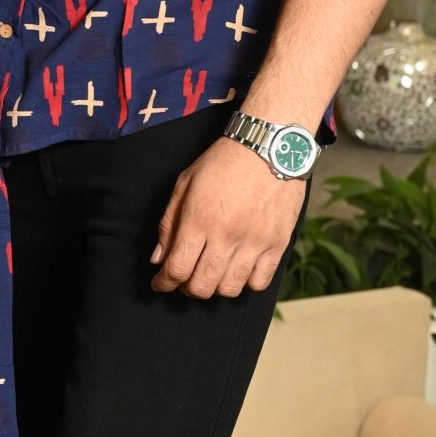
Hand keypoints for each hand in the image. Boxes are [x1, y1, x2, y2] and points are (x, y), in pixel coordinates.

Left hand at [151, 138, 302, 298]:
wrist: (270, 147)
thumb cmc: (223, 162)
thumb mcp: (185, 184)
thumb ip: (169, 223)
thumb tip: (158, 259)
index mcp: (199, 219)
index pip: (176, 269)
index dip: (164, 283)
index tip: (161, 283)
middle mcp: (226, 235)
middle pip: (201, 286)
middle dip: (187, 288)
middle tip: (186, 278)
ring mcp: (254, 242)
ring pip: (229, 289)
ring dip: (215, 287)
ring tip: (213, 272)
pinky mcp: (277, 244)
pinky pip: (259, 282)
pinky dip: (245, 283)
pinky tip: (239, 269)